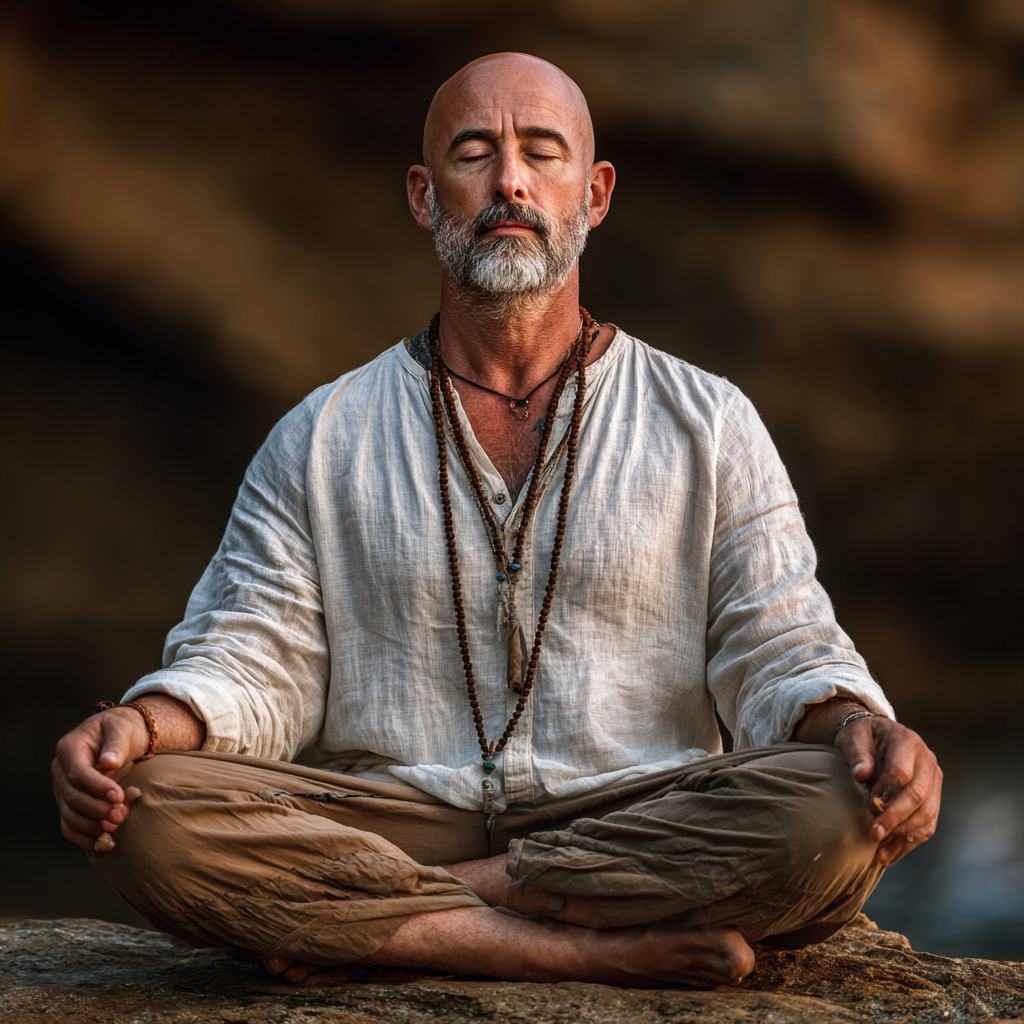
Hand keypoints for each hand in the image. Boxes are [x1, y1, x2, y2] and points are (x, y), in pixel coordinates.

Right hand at [51, 707, 148, 851]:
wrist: (121, 738)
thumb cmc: (122, 730)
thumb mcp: (122, 729)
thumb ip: (116, 745)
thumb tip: (109, 762)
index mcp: (69, 748)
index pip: (78, 773)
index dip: (97, 787)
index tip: (119, 796)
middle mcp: (61, 771)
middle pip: (72, 797)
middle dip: (98, 809)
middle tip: (122, 814)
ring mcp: (62, 789)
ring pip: (69, 815)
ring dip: (92, 825)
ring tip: (117, 824)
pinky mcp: (70, 805)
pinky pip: (70, 826)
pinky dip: (84, 837)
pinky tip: (102, 843)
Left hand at [833, 716, 941, 865]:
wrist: (876, 737)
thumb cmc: (862, 736)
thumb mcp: (854, 737)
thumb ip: (857, 753)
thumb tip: (861, 773)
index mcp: (907, 741)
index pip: (903, 772)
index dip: (886, 790)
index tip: (869, 802)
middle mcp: (927, 761)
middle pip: (918, 796)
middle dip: (896, 818)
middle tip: (874, 834)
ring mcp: (933, 781)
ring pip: (927, 815)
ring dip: (903, 835)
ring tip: (879, 850)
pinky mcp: (932, 798)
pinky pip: (927, 825)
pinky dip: (909, 842)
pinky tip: (889, 854)